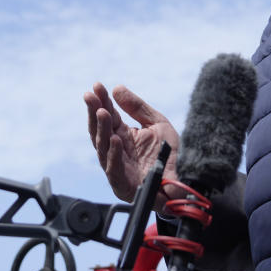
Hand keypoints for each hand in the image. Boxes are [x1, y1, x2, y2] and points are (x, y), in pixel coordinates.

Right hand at [84, 83, 179, 206]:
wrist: (179, 184)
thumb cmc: (166, 155)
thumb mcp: (157, 124)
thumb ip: (138, 107)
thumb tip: (117, 88)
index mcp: (122, 134)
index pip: (108, 116)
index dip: (101, 101)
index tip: (96, 86)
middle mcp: (115, 150)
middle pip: (99, 130)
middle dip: (95, 112)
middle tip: (91, 96)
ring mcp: (116, 167)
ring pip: (103, 148)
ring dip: (102, 129)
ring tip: (102, 112)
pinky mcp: (122, 184)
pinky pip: (114, 169)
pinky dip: (114, 154)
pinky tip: (115, 139)